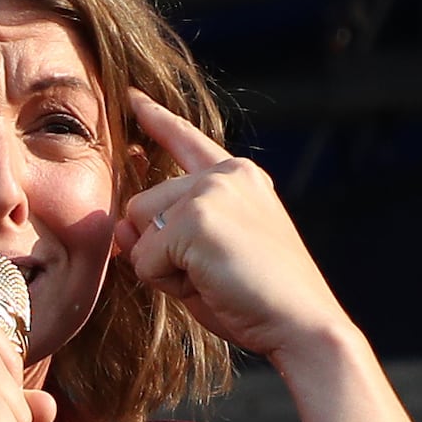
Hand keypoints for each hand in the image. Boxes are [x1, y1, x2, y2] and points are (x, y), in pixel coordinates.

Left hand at [117, 88, 421, 421]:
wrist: (302, 325)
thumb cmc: (260, 301)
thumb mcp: (208, 261)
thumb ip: (163, 238)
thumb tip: (118, 227)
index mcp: (239, 177)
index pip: (186, 140)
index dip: (156, 120)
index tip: (132, 96)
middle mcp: (224, 174)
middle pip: (144, 205)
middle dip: (160, 250)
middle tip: (212, 277)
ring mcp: (210, 192)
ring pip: (139, 228)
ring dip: (161, 267)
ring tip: (212, 280)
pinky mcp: (196, 219)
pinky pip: (144, 259)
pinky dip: (166, 283)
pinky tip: (209, 286)